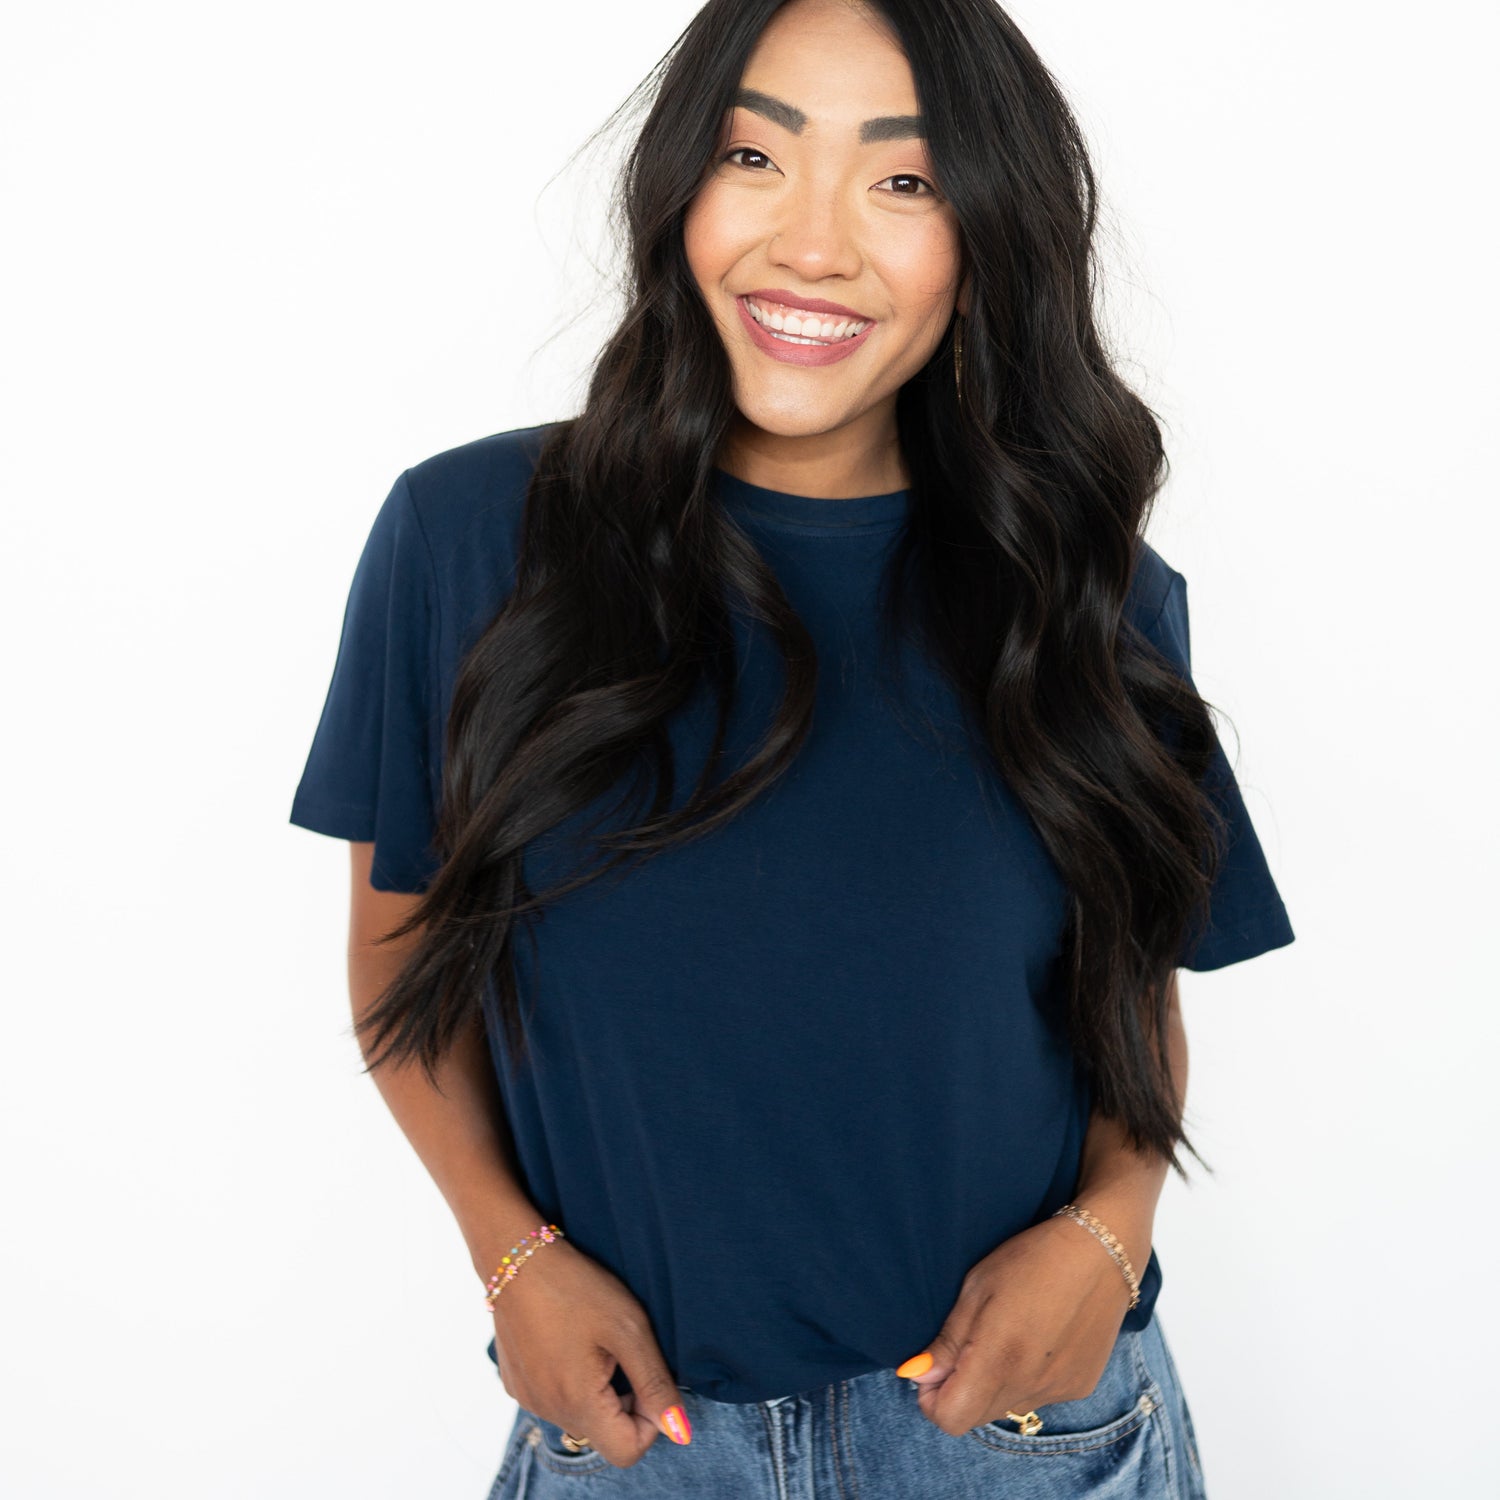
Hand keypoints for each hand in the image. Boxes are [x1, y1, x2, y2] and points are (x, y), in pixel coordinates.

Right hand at [491, 1239, 691, 1467]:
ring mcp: (528, 1399)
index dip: (649, 1420)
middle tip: (622, 1350)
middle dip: (624, 1401)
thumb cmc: (576, 1287)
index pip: (628, 1450)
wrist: (516, 1256)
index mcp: (579, 1403)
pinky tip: (568, 1340)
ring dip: (597, 1390)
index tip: (646, 1376)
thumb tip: (680, 1431)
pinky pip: (554, 1399)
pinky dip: (570, 1381)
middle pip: (604, 1433)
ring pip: (580, 1416)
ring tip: (593, 1340)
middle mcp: (548, 1411)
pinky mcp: (516, 1384)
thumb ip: (655, 1384)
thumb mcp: (628, 1328)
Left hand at [897, 1214, 1139, 1437]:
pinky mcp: (1080, 1387)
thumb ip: (949, 1341)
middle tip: (966, 1345)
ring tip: (1006, 1335)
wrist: (1101, 1252)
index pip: (951, 1418)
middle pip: (976, 1417)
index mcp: (999, 1359)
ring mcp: (1059, 1391)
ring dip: (994, 1385)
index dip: (932, 1399)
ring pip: (1007, 1408)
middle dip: (961, 1391)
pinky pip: (1038, 1398)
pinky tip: (1036, 1339)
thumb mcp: (977, 1287)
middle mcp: (1031, 1385)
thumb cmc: (1031, 1260)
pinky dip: (1026, 1379)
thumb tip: (918, 1375)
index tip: (934, 1369)